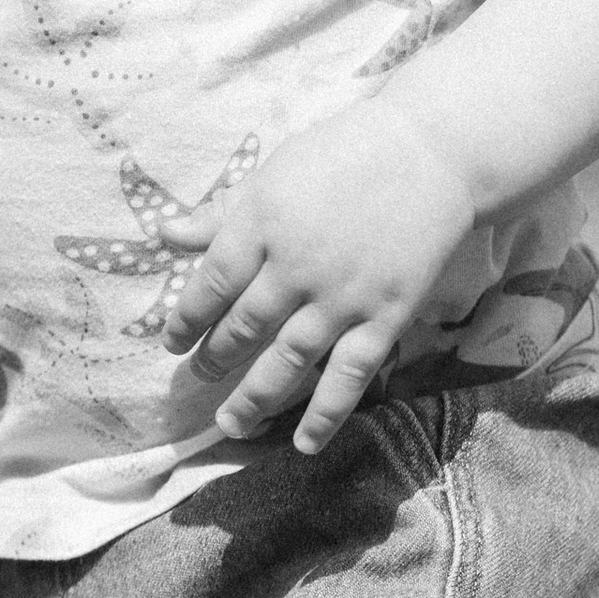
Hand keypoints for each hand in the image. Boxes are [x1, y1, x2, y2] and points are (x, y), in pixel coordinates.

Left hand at [161, 107, 477, 454]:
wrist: (432, 154)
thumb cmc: (346, 155)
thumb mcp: (275, 172)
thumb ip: (222, 212)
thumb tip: (166, 236)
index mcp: (263, 222)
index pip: (212, 283)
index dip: (187, 318)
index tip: (172, 341)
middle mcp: (296, 265)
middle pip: (243, 325)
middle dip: (214, 357)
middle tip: (196, 375)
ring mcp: (342, 296)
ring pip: (286, 360)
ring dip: (253, 397)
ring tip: (229, 423)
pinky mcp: (385, 316)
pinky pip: (348, 375)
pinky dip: (324, 414)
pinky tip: (303, 444)